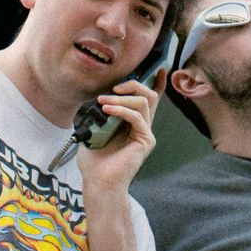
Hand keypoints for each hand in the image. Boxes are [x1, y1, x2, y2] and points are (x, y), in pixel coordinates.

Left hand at [77, 68, 166, 192]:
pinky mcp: (145, 141)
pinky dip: (122, 110)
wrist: (98, 182)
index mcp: (132, 123)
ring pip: (144, 103)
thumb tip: (95, 97)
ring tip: (103, 102)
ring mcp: (145, 133)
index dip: (154, 83)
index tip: (157, 68)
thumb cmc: (95, 161)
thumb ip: (98, 113)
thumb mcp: (93, 130)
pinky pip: (138, 117)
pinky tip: (107, 110)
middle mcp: (142, 126)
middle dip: (132, 85)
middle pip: (149, 95)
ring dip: (122, 98)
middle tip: (113, 89)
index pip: (147, 99)